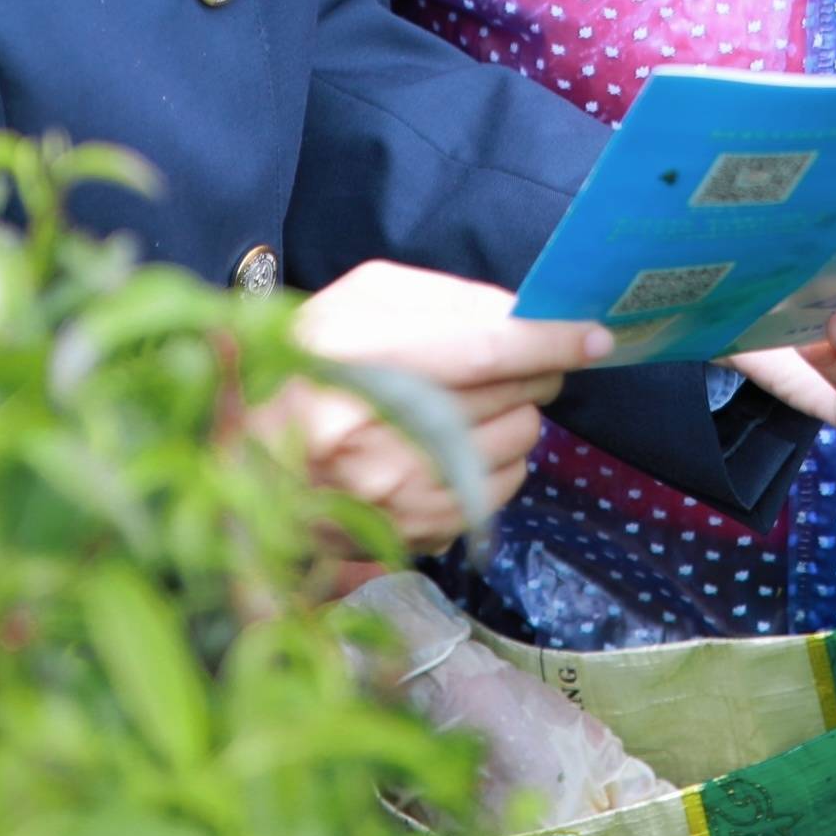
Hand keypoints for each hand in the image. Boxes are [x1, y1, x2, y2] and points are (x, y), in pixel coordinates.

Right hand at [265, 262, 611, 543]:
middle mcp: (378, 441)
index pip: (482, 354)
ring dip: (510, 419)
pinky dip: (491, 462)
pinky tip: (448, 447)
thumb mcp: (360, 302)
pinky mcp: (412, 534)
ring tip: (461, 406)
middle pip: (509, 402)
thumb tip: (520, 317)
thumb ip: (444, 301)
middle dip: (529, 375)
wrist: (241, 456)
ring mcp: (396, 498)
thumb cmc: (307, 363)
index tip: (593, 336)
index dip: (547, 343)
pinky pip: (497, 491)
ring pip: (515, 448)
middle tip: (509, 362)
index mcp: (357, 367)